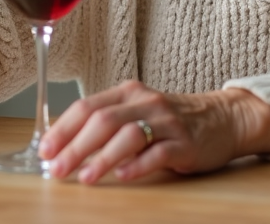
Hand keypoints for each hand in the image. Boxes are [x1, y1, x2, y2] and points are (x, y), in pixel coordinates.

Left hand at [37, 80, 269, 184]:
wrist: (224, 118)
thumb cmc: (173, 120)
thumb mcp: (139, 111)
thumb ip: (108, 123)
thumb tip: (65, 147)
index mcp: (129, 92)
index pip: (87, 106)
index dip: (63, 129)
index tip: (45, 151)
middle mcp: (146, 102)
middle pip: (103, 120)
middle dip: (75, 146)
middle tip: (57, 169)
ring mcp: (167, 121)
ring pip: (129, 134)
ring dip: (103, 157)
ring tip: (86, 177)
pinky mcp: (185, 142)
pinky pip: (158, 152)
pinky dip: (138, 165)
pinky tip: (123, 176)